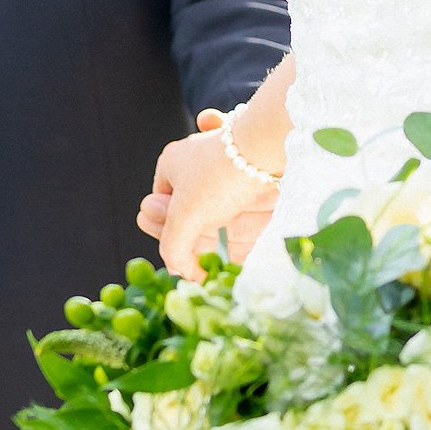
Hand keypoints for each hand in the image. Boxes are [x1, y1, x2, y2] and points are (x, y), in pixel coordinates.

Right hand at [136, 109, 279, 280]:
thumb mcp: (183, 213)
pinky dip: (234, 259)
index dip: (162, 231)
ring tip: (208, 277)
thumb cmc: (218, 176)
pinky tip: (231, 274)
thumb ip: (172, 246)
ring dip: (209, 258)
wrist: (271, 152)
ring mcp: (227, 193)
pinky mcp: (253, 207)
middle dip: (186, 246)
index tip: (173, 247)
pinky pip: (240, 240)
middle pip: (185, 222)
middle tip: (191, 266)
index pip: (158, 207)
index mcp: (174, 168)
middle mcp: (199, 179)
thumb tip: (178, 271)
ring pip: (213, 232)